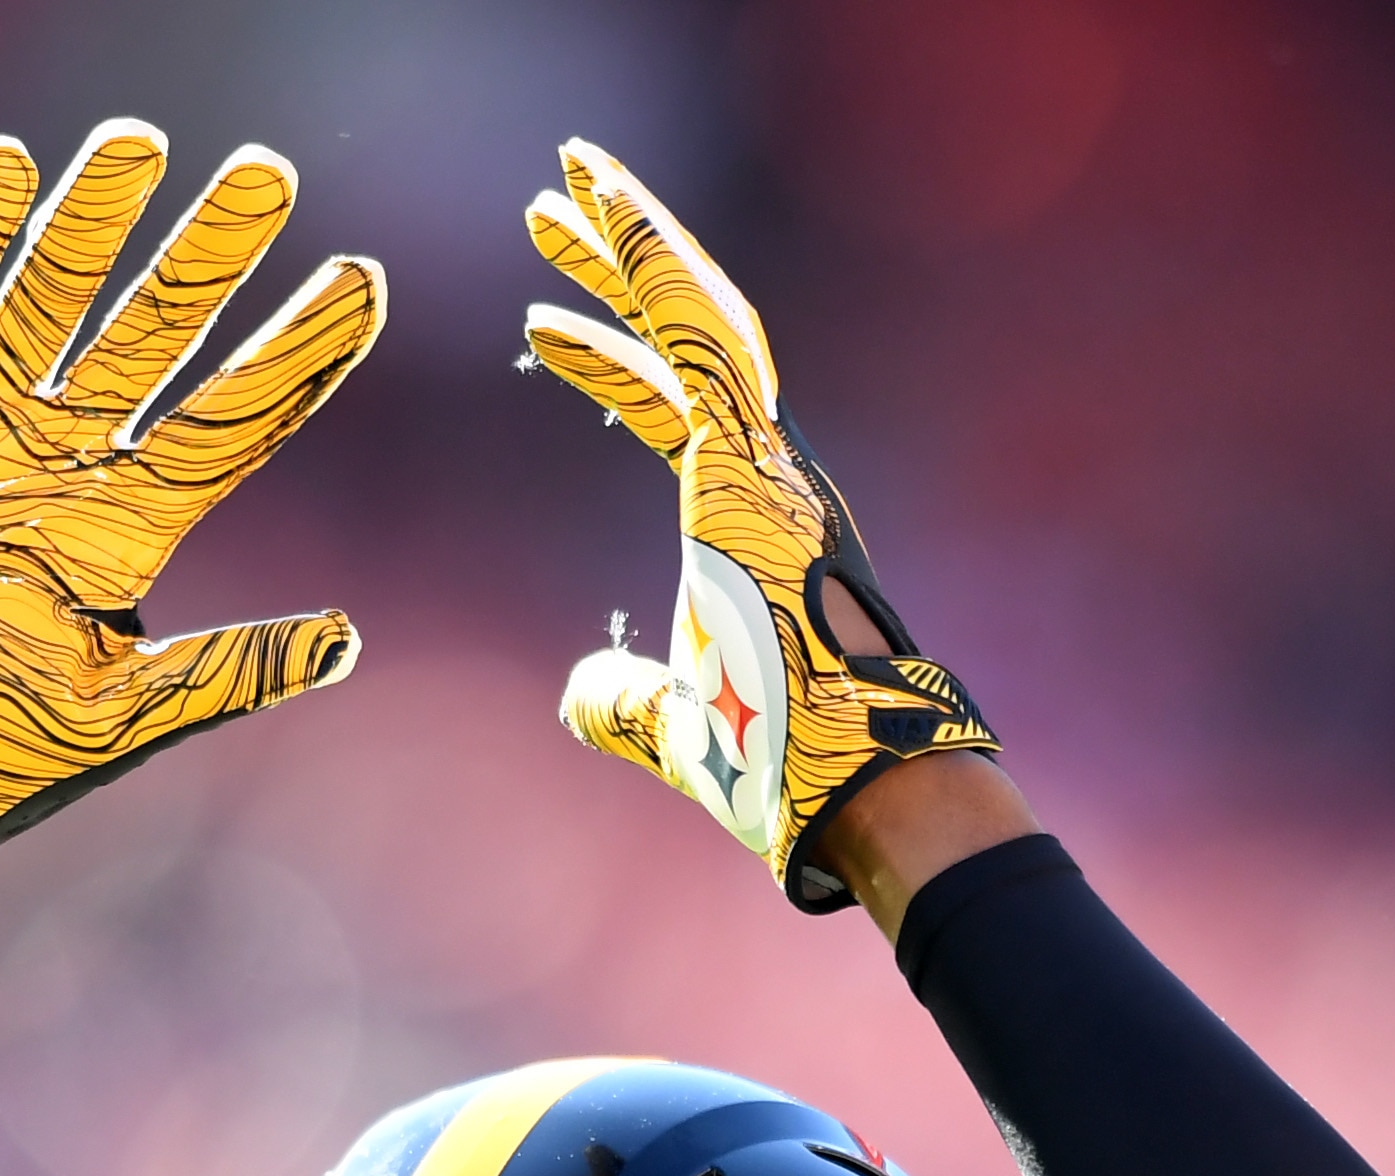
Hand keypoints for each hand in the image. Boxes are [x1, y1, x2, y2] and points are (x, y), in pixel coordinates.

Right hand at [0, 121, 382, 889]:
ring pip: (49, 305)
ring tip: (142, 139)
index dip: (297, 355)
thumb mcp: (123, 719)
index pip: (233, 424)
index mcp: (125, 539)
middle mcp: (61, 473)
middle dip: (207, 256)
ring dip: (94, 225)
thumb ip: (231, 673)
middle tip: (266, 170)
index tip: (362, 282)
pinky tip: (3, 169)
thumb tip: (350, 643)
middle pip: (153, 340)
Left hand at [521, 141, 1000, 910]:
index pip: (670, 409)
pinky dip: (653, 269)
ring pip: (700, 315)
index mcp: (748, 517)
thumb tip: (577, 693)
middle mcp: (768, 471)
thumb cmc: (778, 766)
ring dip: (637, 239)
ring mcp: (768, 461)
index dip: (609, 359)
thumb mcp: (674, 727)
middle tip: (557, 205)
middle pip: (688, 335)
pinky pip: (698, 338)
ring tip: (572, 174)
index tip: (542, 325)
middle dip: (625, 265)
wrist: (853, 781)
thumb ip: (625, 701)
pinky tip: (604, 214)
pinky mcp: (756, 462)